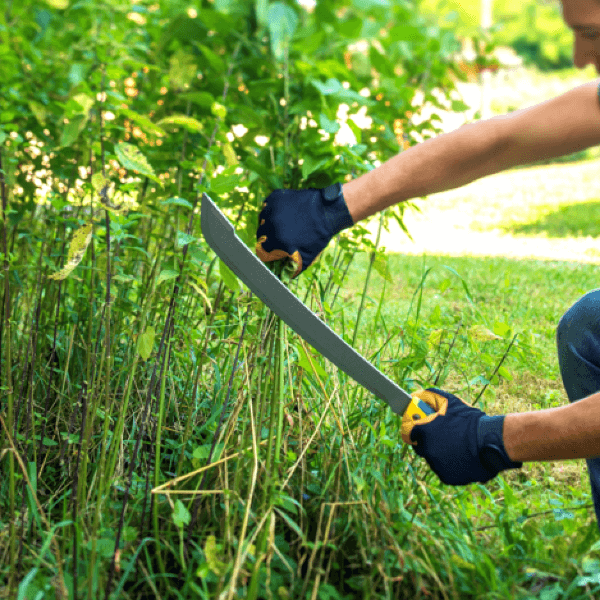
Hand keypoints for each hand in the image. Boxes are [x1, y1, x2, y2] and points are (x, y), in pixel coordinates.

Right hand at [255, 183, 352, 276]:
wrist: (327, 211)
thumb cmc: (318, 236)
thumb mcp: (307, 257)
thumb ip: (293, 268)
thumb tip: (284, 277)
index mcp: (278, 241)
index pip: (262, 251)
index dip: (268, 251)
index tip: (274, 250)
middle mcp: (272, 225)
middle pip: (260, 235)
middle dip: (268, 238)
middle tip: (280, 236)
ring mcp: (273, 209)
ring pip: (262, 219)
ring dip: (269, 223)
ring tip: (281, 224)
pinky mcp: (275, 197)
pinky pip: (267, 206)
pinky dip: (272, 210)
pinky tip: (282, 213)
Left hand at [401, 388, 521, 484]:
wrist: (490, 441)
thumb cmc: (470, 420)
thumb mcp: (448, 401)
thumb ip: (429, 398)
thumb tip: (416, 396)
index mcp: (423, 431)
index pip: (409, 434)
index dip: (416, 432)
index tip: (420, 431)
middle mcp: (426, 449)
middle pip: (421, 448)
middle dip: (428, 443)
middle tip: (443, 439)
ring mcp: (436, 465)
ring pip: (433, 460)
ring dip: (441, 454)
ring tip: (458, 447)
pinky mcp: (446, 477)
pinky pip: (444, 471)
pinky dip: (451, 466)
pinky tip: (462, 458)